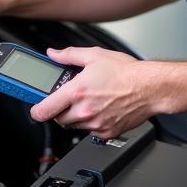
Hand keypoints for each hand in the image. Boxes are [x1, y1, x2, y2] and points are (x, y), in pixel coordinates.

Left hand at [31, 46, 151, 138]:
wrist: (151, 88)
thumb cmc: (127, 72)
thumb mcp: (94, 55)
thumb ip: (69, 55)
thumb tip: (53, 54)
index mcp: (77, 92)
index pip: (44, 110)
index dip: (36, 109)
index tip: (36, 108)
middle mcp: (84, 111)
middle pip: (58, 119)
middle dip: (59, 110)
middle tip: (68, 99)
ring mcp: (96, 124)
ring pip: (74, 126)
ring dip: (75, 117)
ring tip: (88, 101)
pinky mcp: (107, 132)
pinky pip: (90, 132)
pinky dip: (91, 123)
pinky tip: (100, 109)